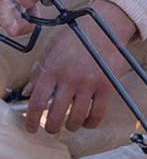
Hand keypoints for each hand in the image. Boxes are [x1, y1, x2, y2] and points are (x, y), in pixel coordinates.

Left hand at [23, 0, 137, 133]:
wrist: (104, 29)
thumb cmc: (77, 39)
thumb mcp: (52, 51)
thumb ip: (39, 73)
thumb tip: (28, 92)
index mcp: (52, 69)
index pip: (38, 100)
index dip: (32, 119)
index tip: (31, 127)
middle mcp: (69, 78)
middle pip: (57, 114)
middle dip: (52, 127)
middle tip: (52, 128)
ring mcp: (89, 84)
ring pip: (77, 117)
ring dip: (72, 126)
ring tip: (71, 125)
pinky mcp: (106, 88)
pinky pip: (98, 114)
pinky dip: (91, 122)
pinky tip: (87, 122)